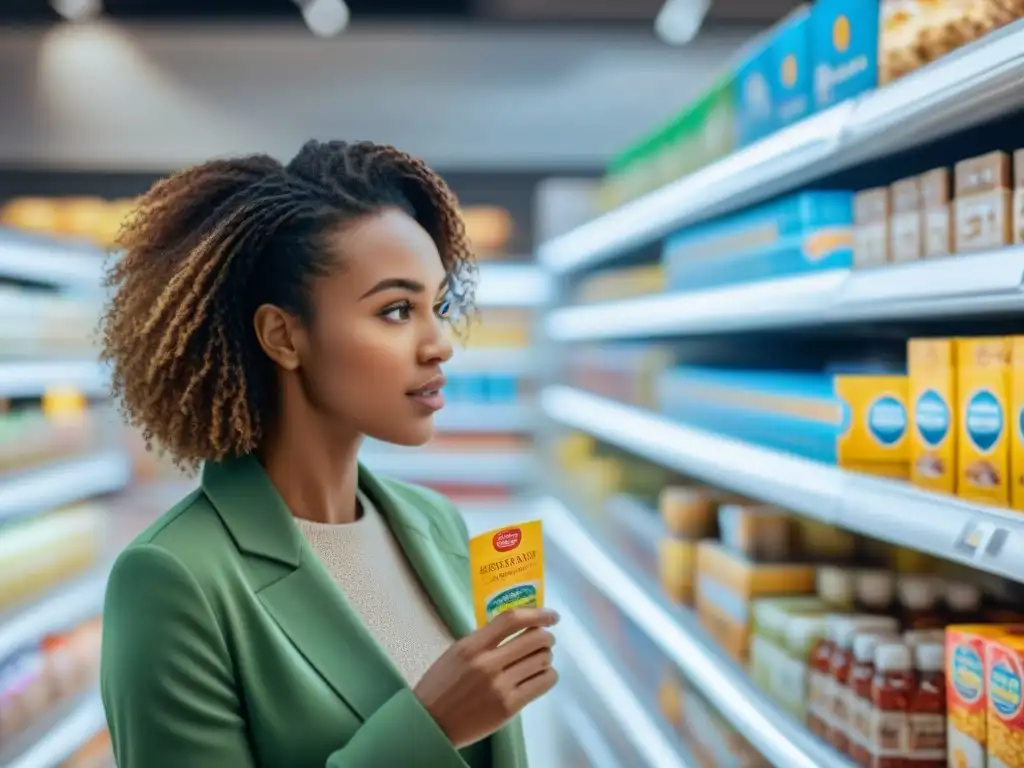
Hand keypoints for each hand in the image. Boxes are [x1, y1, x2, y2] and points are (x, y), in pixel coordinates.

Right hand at [413, 607, 559, 748]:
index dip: (537, 613)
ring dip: (546, 656)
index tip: (551, 615)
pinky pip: (542, 684)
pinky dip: (547, 676)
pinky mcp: (509, 707)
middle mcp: (488, 664)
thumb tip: (518, 628)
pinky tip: (541, 676)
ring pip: (543, 661)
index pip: (511, 619)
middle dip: (546, 636)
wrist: (432, 725)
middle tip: (545, 639)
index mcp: (471, 646)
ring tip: (540, 659)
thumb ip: (484, 639)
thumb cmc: (441, 685)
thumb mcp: (457, 653)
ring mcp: (501, 687)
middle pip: (534, 639)